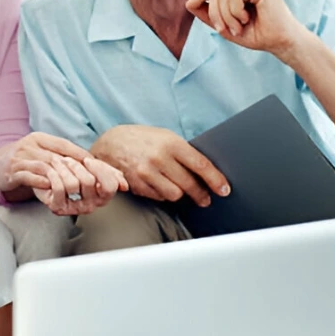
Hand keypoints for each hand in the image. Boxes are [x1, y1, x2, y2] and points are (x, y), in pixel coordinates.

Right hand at [0, 133, 127, 213]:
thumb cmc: (20, 164)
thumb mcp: (42, 157)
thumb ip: (61, 161)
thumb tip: (90, 170)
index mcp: (44, 139)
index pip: (74, 150)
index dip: (95, 163)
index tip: (113, 177)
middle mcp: (34, 144)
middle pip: (66, 158)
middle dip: (85, 175)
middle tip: (98, 188)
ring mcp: (23, 156)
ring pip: (51, 167)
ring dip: (66, 182)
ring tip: (76, 193)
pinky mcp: (14, 169)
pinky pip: (33, 176)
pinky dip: (45, 185)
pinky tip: (53, 193)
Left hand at [32, 155, 127, 214]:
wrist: (44, 169)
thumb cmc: (69, 168)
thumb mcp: (91, 166)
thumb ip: (108, 173)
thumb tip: (124, 185)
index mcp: (102, 195)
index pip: (110, 186)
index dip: (99, 170)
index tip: (87, 160)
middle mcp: (91, 205)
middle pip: (89, 182)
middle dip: (77, 165)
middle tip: (67, 160)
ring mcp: (74, 208)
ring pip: (73, 184)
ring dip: (64, 168)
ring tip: (57, 163)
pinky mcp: (58, 208)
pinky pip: (59, 188)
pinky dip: (54, 174)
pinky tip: (51, 170)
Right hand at [91, 125, 229, 207]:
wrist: (110, 143)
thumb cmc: (142, 139)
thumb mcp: (164, 137)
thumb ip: (183, 152)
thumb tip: (206, 171)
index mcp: (171, 143)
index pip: (200, 165)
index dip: (215, 180)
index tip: (224, 189)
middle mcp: (159, 158)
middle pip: (189, 184)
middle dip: (201, 194)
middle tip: (205, 199)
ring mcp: (147, 173)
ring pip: (175, 195)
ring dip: (180, 194)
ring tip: (180, 189)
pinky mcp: (137, 185)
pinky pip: (159, 198)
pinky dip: (163, 195)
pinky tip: (161, 186)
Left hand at [185, 0, 309, 60]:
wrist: (280, 43)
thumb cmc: (257, 34)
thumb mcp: (226, 26)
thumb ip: (209, 14)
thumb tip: (188, 3)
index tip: (191, 7)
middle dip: (214, 12)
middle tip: (224, 29)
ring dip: (225, 15)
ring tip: (238, 27)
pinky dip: (235, 11)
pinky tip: (246, 18)